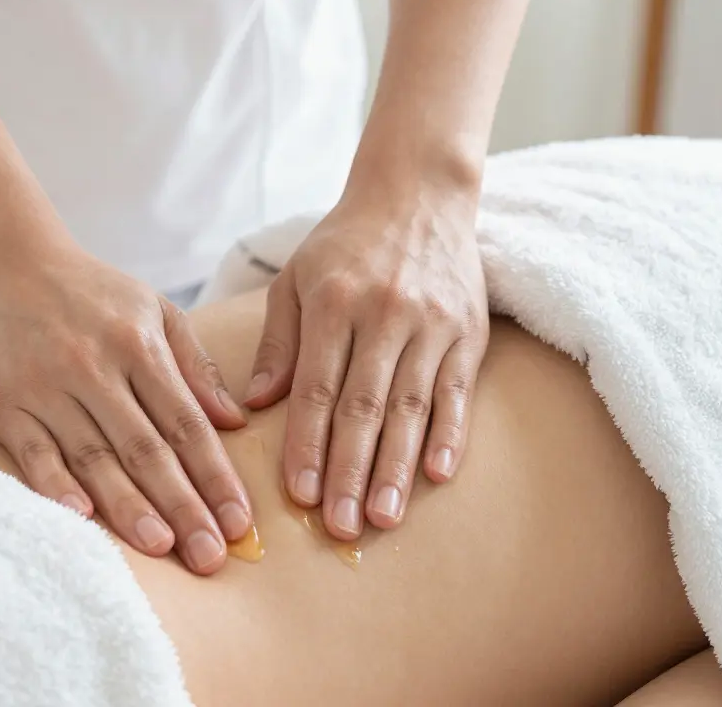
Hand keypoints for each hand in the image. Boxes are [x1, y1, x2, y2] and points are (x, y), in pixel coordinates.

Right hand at [0, 245, 252, 574]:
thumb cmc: (91, 294)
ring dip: (128, 506)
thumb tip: (236, 421)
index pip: (185, 423)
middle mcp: (92, 367)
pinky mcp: (5, 404)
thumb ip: (196, 366)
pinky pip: (33, 454)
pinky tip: (83, 517)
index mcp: (138, 344)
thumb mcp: (155, 310)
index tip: (239, 521)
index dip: (214, 475)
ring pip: (93, 457)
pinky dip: (56, 486)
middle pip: (145, 449)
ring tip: (161, 546)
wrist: (7, 264)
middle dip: (182, 505)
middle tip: (210, 556)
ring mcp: (45, 387)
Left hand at [243, 184, 488, 537]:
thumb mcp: (295, 281)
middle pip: (364, 407)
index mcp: (334, 303)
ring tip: (384, 518)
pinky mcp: (468, 332)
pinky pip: (458, 392)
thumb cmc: (343, 246)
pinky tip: (438, 475)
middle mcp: (385, 314)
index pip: (317, 388)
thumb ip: (277, 343)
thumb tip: (253, 405)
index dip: (307, 444)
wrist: (418, 195)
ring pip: (412, 407)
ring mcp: (432, 324)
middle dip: (350, 472)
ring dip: (398, 468)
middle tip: (340, 527)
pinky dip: (450, 435)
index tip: (298, 495)